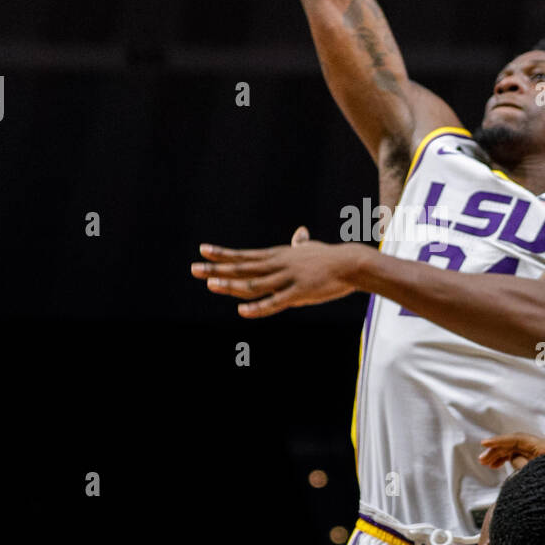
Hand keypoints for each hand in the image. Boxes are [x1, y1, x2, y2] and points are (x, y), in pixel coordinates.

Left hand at [192, 227, 362, 317]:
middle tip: (194, 269)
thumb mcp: (312, 249)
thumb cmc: (331, 258)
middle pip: (242, 267)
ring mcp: (287, 278)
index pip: (245, 255)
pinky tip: (242, 311)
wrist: (351, 264)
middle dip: (217, 268)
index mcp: (278, 256)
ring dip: (231, 285)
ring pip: (254, 283)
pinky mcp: (299, 293)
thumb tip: (300, 233)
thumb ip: (302, 244)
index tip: (203, 250)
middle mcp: (278, 264)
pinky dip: (257, 307)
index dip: (223, 254)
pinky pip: (274, 302)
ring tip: (211, 285)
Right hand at [479, 434, 544, 471]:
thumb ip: (520, 463)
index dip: (499, 441)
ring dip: (502, 456)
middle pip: (517, 445)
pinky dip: (511, 461)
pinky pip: (524, 459)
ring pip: (519, 452)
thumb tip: (513, 458)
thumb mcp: (530, 476)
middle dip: (498, 451)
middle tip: (483, 459)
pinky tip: (500, 465)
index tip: (485, 444)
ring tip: (488, 464)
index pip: (519, 439)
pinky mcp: (543, 466)